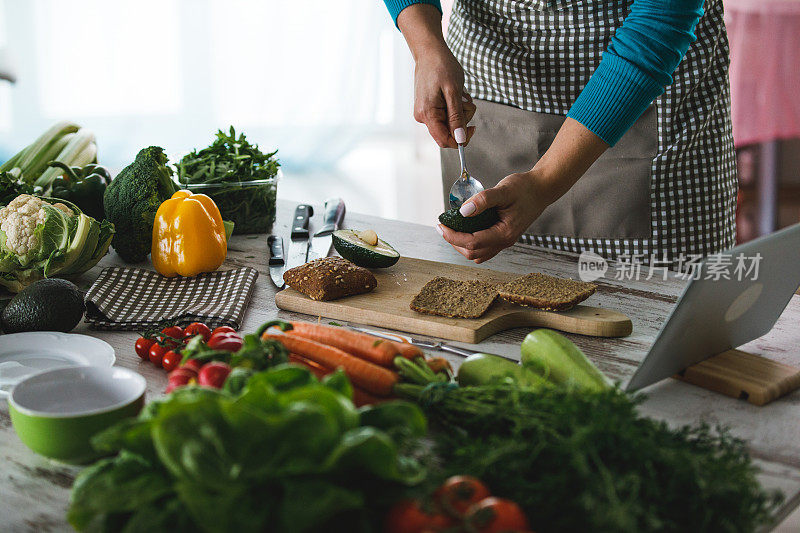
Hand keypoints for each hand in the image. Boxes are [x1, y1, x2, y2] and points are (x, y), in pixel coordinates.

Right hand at [397, 3, 475, 147]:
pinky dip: (454, 106)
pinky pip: (445, 114)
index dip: (461, 139)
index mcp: (427, 114)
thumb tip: (460, 139)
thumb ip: (456, 117)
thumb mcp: (454, 92)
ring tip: (460, 94)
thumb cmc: (441, 66)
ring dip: (460, 111)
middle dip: (461, 120)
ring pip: (448, 123)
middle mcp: (422, 116)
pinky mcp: (428, 107)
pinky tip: (455, 93)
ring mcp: (424, 112)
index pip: (445, 140)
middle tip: (466, 102)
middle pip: (448, 132)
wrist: (429, 51)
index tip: (473, 127)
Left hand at [437, 171, 553, 262]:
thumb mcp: (503, 190)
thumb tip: (463, 211)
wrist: (541, 189)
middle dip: (454, 241)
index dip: (453, 236)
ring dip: (462, 245)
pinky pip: (484, 249)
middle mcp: (505, 241)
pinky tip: (465, 229)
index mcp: (505, 233)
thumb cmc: (525, 188)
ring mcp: (504, 241)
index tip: (441, 226)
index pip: (473, 242)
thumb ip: (483, 200)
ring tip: (452, 229)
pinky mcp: (503, 237)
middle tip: (443, 227)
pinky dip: (471, 243)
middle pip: (473, 252)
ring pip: (477, 254)